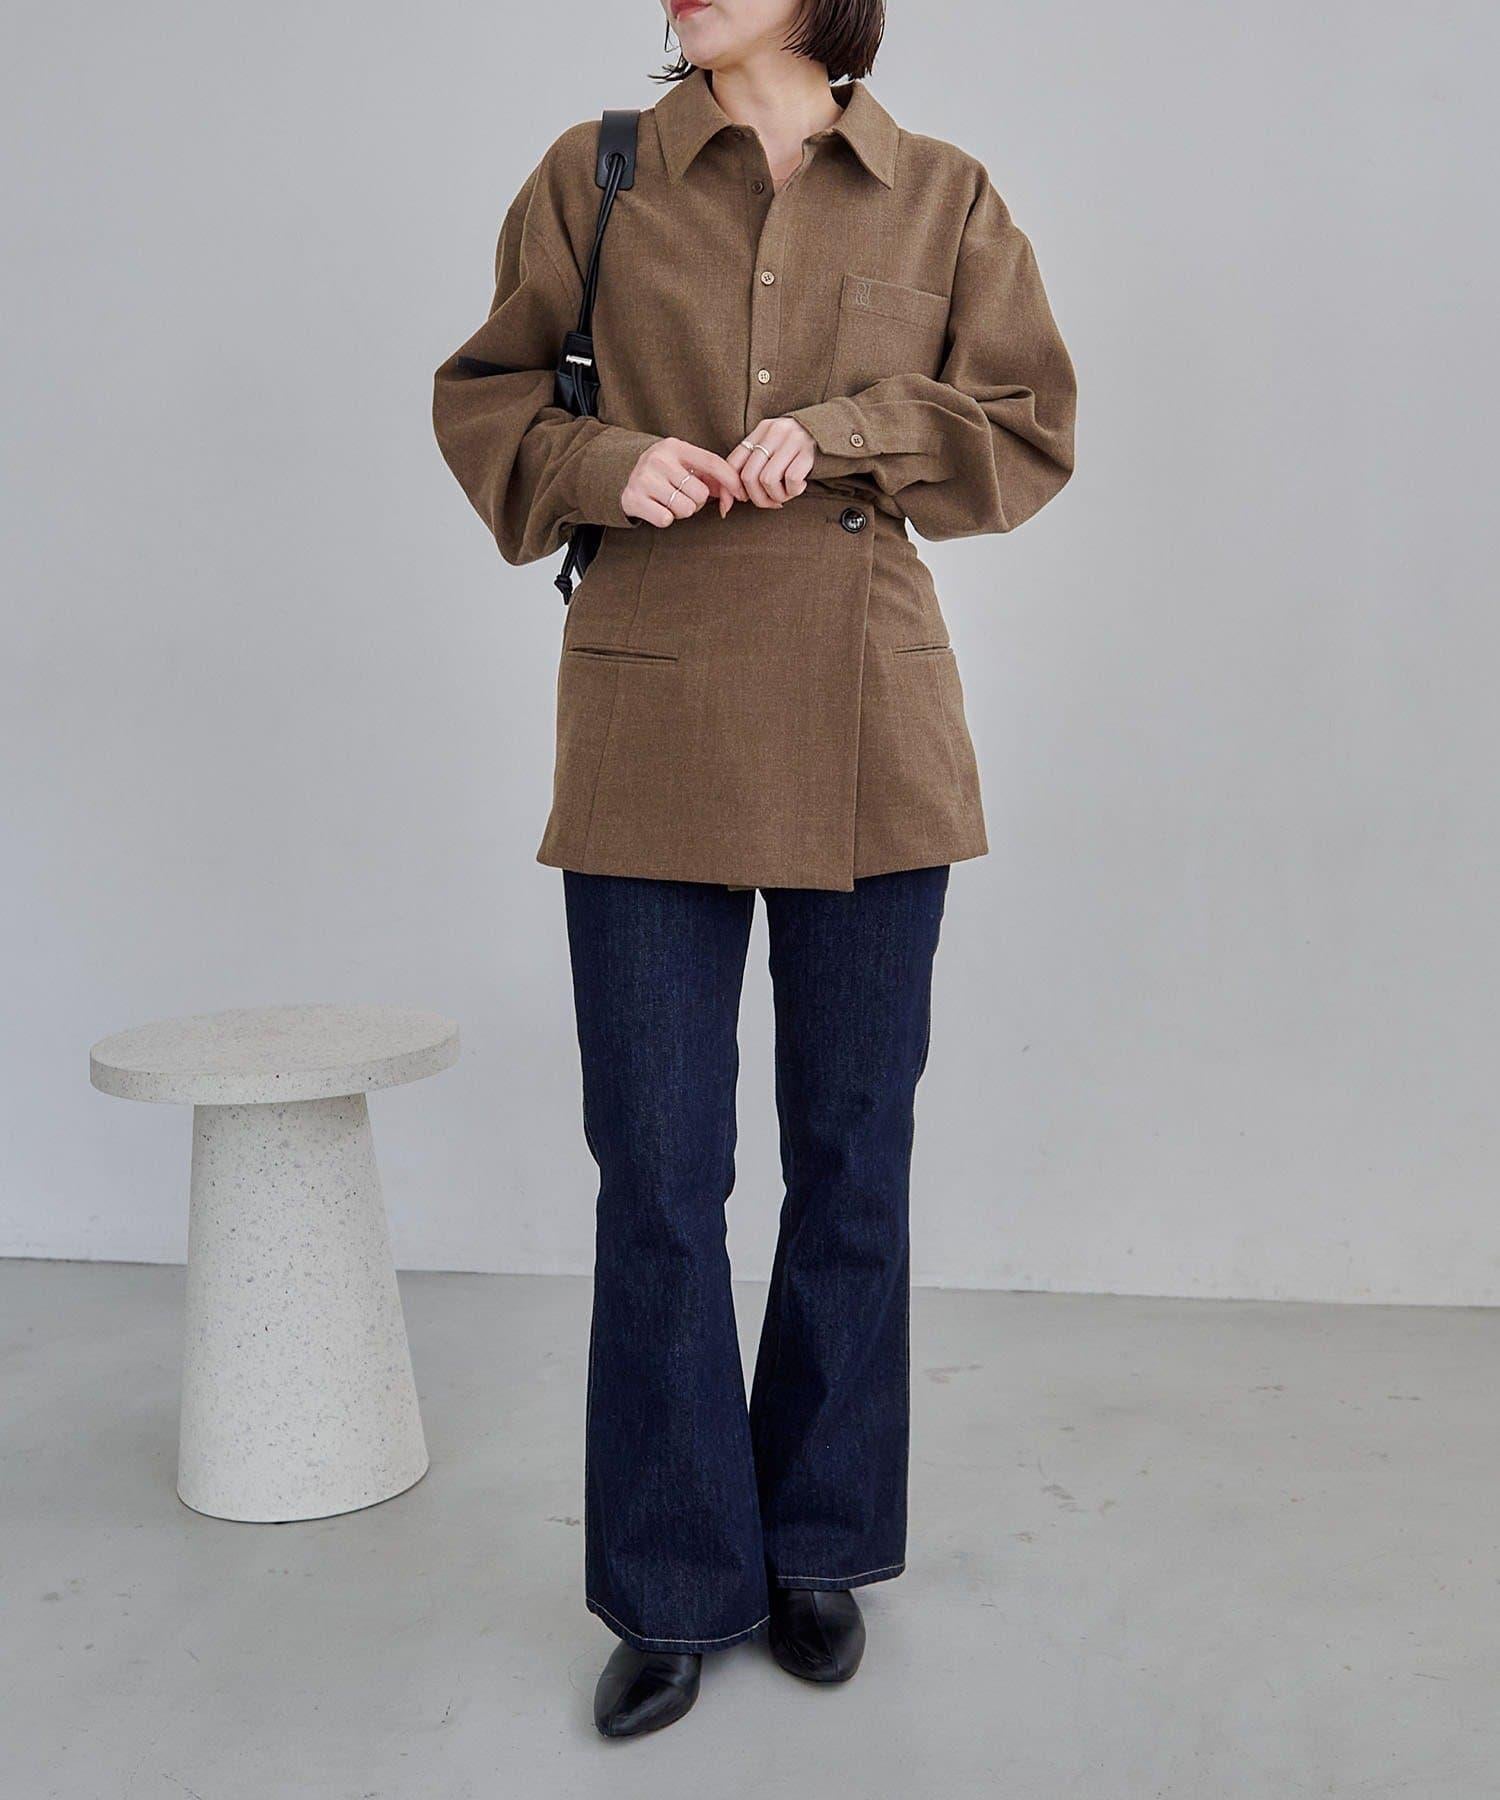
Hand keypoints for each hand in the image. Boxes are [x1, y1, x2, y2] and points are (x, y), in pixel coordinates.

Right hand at [621, 437, 747, 526]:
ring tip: (669, 501)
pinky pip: (666, 520)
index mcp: (675, 446)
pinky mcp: (633, 498)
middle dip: (696, 501)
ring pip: (685, 509)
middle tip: (682, 495)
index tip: (741, 496)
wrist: (622, 477)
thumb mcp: (685, 466)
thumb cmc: (665, 474)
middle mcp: (658, 459)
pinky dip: (665, 519)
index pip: (712, 462)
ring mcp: (644, 478)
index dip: (731, 481)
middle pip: (700, 493)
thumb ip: (712, 477)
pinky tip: (657, 508)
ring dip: (681, 511)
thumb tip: (735, 498)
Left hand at [726, 418, 815, 508]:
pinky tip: (800, 486)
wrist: (835, 430)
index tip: (739, 501)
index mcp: (762, 430)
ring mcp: (791, 440)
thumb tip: (734, 496)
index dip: (732, 487)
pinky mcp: (808, 451)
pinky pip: (790, 480)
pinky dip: (794, 491)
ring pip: (768, 480)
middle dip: (757, 498)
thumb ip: (756, 462)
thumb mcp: (776, 446)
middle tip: (770, 502)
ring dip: (777, 496)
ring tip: (787, 494)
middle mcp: (774, 432)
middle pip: (749, 475)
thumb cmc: (800, 447)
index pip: (734, 461)